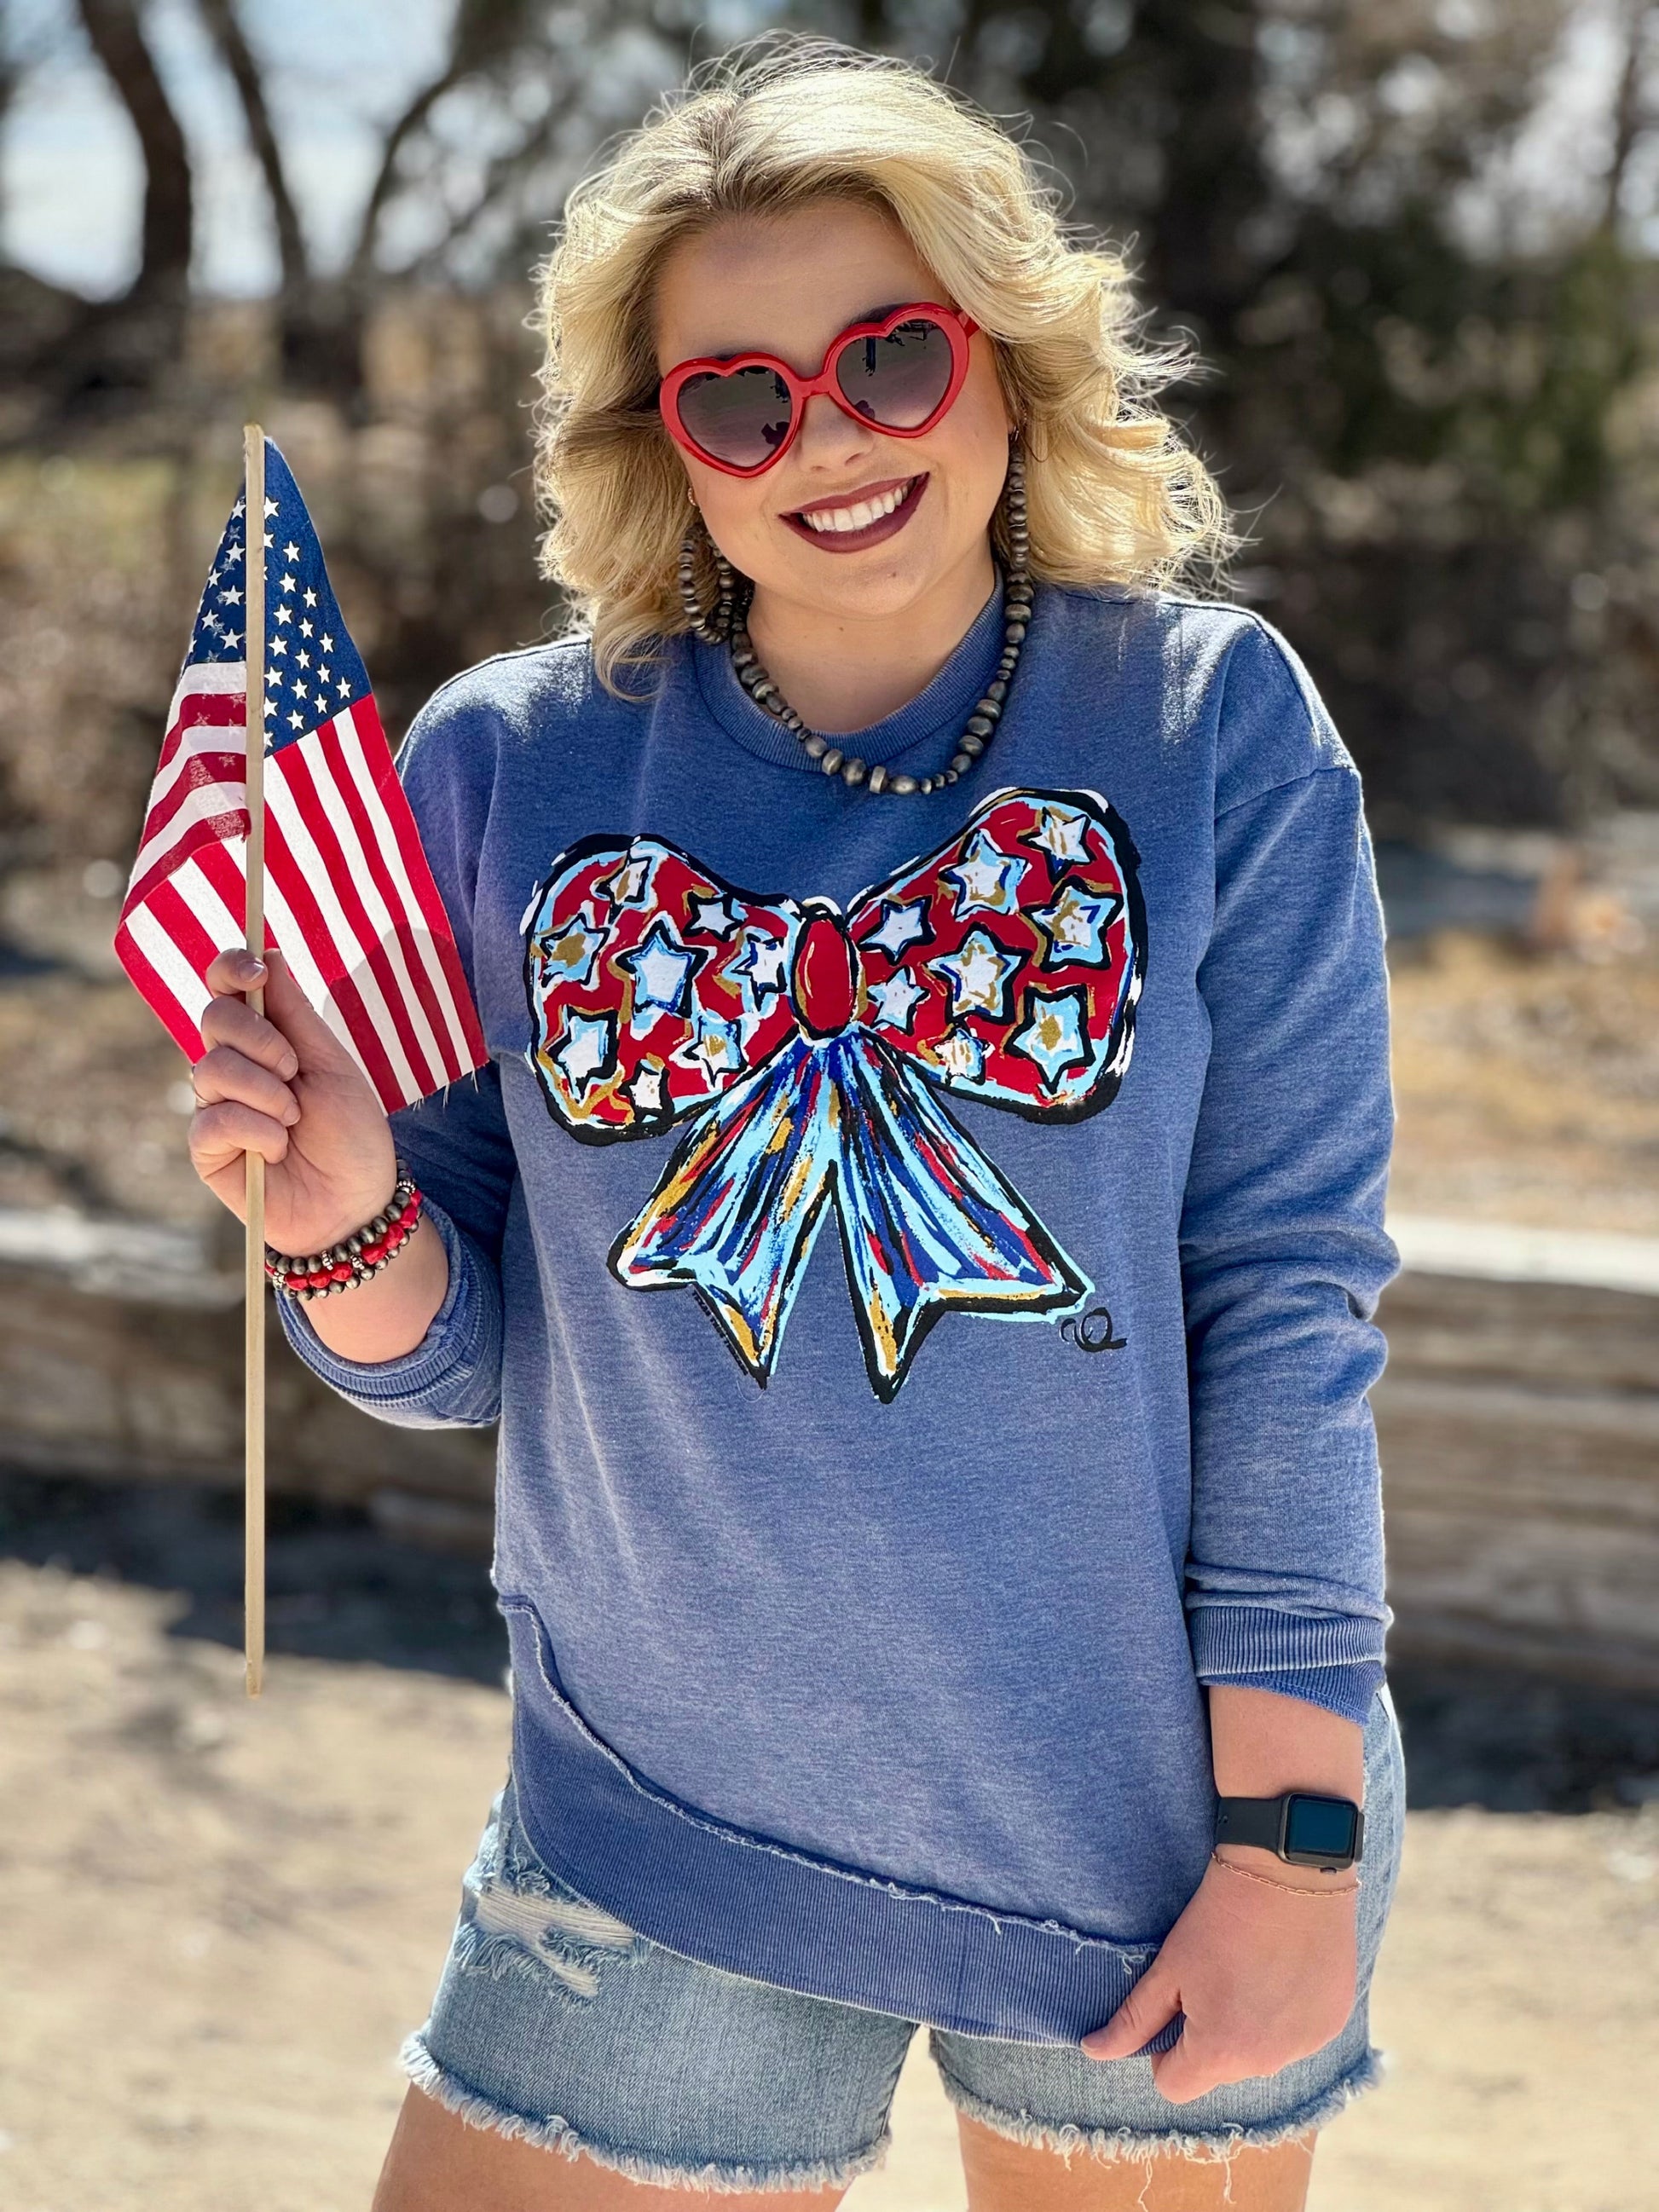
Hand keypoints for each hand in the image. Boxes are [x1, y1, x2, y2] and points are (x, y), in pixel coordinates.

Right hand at [188, 947, 396, 1255]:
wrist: (354, 1204)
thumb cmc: (351, 1136)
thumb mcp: (334, 1066)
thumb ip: (297, 1015)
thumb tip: (269, 953)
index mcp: (265, 1038)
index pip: (227, 986)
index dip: (231, 968)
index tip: (256, 973)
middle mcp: (233, 1065)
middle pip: (214, 1018)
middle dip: (261, 1040)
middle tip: (295, 1073)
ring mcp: (215, 1104)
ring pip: (211, 1068)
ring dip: (266, 1093)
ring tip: (294, 1121)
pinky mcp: (206, 1147)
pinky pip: (213, 1120)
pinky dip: (256, 1132)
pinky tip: (277, 1151)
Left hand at [1080, 1855, 1357, 2102]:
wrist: (1288, 1870)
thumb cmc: (1221, 1917)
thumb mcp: (1169, 1967)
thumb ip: (1132, 2019)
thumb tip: (1093, 2051)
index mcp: (1220, 2053)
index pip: (1174, 2085)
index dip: (1163, 2050)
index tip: (1174, 2007)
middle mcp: (1268, 2062)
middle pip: (1220, 2070)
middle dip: (1209, 2037)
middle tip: (1213, 1978)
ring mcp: (1307, 2044)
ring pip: (1260, 2054)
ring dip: (1250, 2028)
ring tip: (1250, 1968)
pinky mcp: (1332, 2022)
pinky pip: (1297, 2037)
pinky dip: (1286, 2014)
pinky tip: (1282, 1968)